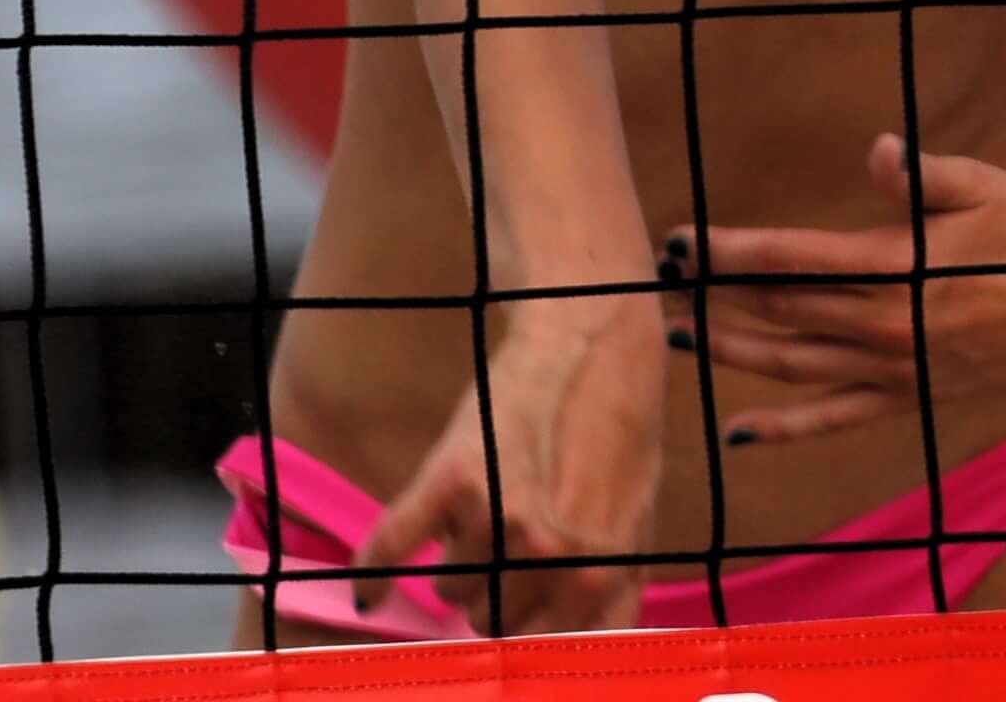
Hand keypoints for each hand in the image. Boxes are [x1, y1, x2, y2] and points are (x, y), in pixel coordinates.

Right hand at [347, 293, 666, 637]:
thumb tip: (575, 659)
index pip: (535, 648)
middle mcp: (543, 558)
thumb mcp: (637, 530)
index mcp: (595, 578)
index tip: (515, 622)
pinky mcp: (450, 478)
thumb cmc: (622, 437)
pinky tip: (367, 595)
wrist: (593, 345)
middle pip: (487, 620)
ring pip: (448, 588)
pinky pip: (396, 543)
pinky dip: (376, 572)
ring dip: (459, 567)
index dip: (522, 632)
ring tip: (484, 522)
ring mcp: (494, 518)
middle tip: (506, 555)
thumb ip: (611, 601)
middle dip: (493, 595)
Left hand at [673, 131, 1005, 448]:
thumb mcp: (981, 186)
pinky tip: (741, 429)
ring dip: (731, 352)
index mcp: (896, 267)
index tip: (681, 240)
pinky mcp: (909, 396)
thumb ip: (922, 175)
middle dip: (714, 298)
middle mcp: (885, 325)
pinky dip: (786, 427)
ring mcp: (895, 368)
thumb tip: (879, 151)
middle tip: (657, 287)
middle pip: (779, 312)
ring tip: (678, 338)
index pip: (793, 258)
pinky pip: (835, 417)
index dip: (730, 250)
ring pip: (794, 365)